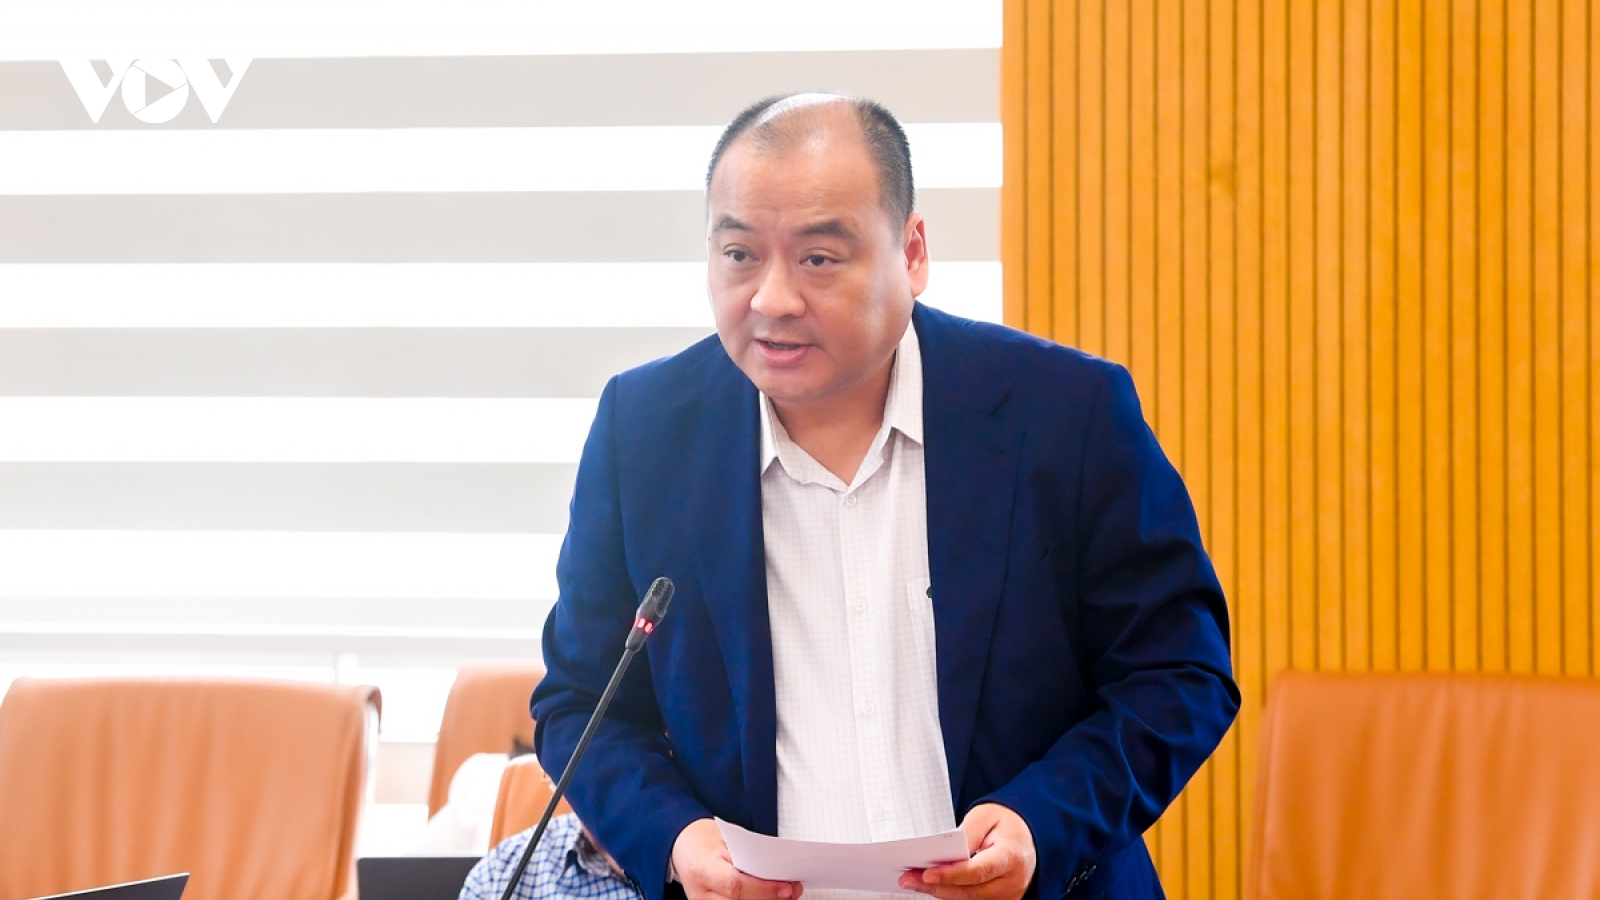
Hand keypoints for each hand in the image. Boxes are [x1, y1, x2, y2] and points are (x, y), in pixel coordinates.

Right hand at [671, 818, 803, 899]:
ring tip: (787, 894)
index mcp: (702, 867)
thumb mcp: (728, 839)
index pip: (735, 885)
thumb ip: (750, 856)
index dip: (763, 889)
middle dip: (771, 898)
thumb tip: (780, 871)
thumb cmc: (706, 841)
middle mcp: (701, 893)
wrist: (685, 848)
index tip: (786, 886)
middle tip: (793, 889)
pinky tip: (772, 898)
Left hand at [899, 804, 1035, 899]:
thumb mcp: (985, 816)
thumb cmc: (1005, 824)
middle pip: (970, 891)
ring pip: (968, 899)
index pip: (979, 870)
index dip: (952, 874)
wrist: (1026, 836)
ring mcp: (1008, 896)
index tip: (927, 874)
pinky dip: (950, 893)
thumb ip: (967, 833)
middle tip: (907, 878)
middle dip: (937, 886)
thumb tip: (945, 853)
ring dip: (939, 892)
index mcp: (1012, 856)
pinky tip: (930, 885)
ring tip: (912, 881)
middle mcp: (1013, 881)